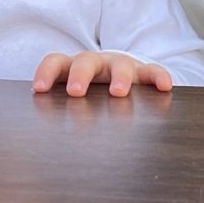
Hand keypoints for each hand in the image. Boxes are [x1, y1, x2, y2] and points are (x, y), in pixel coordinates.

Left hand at [32, 51, 173, 96]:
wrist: (117, 77)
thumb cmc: (89, 94)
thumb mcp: (72, 98)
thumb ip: (59, 110)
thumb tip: (40, 141)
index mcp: (73, 68)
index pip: (56, 62)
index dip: (46, 73)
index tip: (39, 89)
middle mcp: (96, 63)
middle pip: (86, 62)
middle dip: (80, 75)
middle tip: (76, 91)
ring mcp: (120, 66)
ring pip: (120, 66)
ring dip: (119, 78)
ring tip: (118, 92)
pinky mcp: (143, 73)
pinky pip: (152, 71)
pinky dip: (158, 77)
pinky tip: (164, 87)